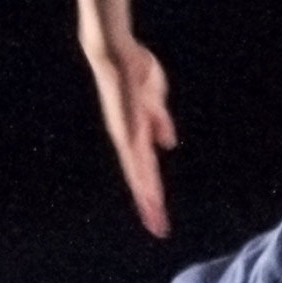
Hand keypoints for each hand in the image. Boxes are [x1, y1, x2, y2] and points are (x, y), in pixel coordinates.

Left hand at [84, 36, 177, 235]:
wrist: (115, 54)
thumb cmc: (135, 73)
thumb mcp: (154, 100)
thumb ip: (159, 122)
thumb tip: (166, 144)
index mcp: (134, 135)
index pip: (144, 170)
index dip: (150, 193)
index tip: (157, 215)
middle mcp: (128, 139)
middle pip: (140, 178)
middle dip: (149, 204)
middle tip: (158, 228)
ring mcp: (127, 133)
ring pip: (138, 172)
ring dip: (146, 195)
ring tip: (153, 215)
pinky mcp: (127, 125)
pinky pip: (136, 153)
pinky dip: (142, 172)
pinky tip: (146, 185)